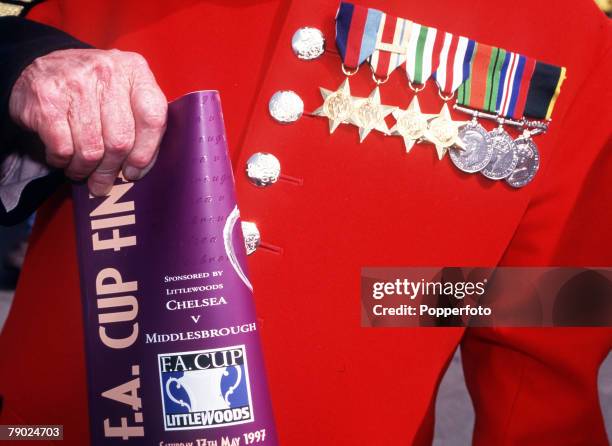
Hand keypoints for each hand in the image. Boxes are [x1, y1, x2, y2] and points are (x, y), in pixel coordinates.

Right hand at [9, 48, 166, 195]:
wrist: (41, 68)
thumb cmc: (92, 90)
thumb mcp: (124, 93)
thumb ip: (140, 122)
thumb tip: (139, 169)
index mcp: (134, 70)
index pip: (153, 118)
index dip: (146, 152)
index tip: (134, 172)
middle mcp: (108, 71)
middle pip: (120, 140)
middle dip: (111, 170)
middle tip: (103, 183)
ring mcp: (76, 82)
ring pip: (91, 149)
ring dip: (85, 169)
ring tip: (81, 170)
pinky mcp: (47, 98)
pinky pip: (63, 148)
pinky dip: (62, 161)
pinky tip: (62, 157)